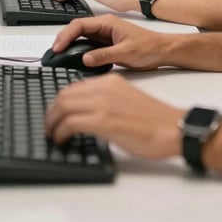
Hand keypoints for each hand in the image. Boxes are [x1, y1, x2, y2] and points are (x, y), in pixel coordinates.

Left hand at [45, 74, 181, 159]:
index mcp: (110, 81)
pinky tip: (62, 140)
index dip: (60, 102)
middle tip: (49, 126)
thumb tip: (88, 115)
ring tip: (52, 135)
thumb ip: (107, 101)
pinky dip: (61, 132)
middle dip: (52, 112)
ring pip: (63, 107)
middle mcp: (104, 88)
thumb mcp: (126, 100)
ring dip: (52, 122)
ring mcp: (103, 103)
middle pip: (65, 95)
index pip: (74, 87)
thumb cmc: (154, 119)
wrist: (171, 127)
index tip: (56, 114)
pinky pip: (71, 123)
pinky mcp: (103, 120)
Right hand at [49, 15, 170, 70]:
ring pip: (81, 36)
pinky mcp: (106, 43)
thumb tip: (85, 58)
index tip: (58, 47)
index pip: (80, 25)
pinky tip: (72, 57)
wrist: (162, 50)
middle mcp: (104, 26)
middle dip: (63, 38)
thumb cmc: (149, 47)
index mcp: (108, 22)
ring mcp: (104, 35)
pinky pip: (87, 44)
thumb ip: (105, 55)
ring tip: (59, 54)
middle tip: (54, 52)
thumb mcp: (126, 52)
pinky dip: (77, 49)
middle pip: (77, 29)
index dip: (66, 35)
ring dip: (69, 43)